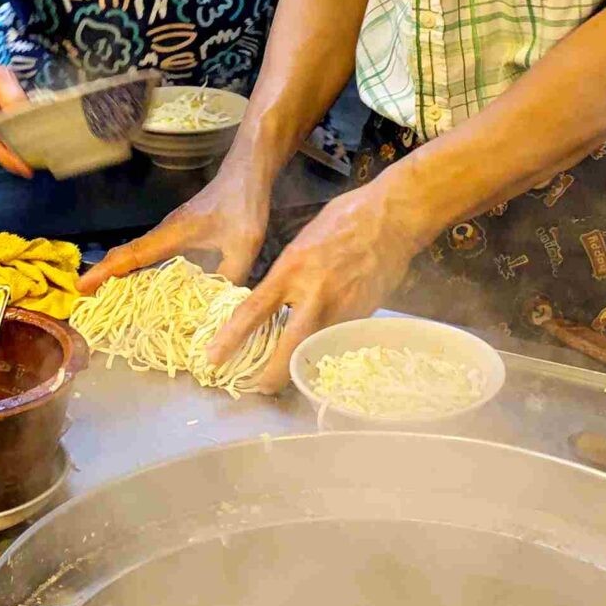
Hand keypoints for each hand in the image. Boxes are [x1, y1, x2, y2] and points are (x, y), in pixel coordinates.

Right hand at [79, 167, 274, 302]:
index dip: (105, 272)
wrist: (248, 170)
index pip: (130, 255)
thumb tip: (220, 310)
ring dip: (122, 275)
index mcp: (172, 234)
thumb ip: (230, 278)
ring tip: (111, 302)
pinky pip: (153, 253)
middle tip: (88, 304)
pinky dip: (141, 269)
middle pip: (126, 256)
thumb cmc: (243, 202)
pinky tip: (150, 286)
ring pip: (138, 254)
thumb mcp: (243, 245)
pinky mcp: (182, 231)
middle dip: (104, 277)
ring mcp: (172, 230)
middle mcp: (165, 232)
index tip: (80, 287)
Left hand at [204, 180, 425, 388]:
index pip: (253, 311)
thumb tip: (276, 300)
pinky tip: (321, 352)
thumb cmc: (344, 220)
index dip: (230, 339)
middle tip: (258, 388)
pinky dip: (326, 350)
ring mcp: (342, 308)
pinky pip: (339, 341)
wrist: (392, 217)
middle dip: (271, 376)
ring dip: (301, 366)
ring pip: (316, 351)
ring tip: (288, 374)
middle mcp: (314, 293)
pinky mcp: (363, 316)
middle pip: (287, 348)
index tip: (212, 359)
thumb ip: (288, 274)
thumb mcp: (302, 242)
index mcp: (292, 269)